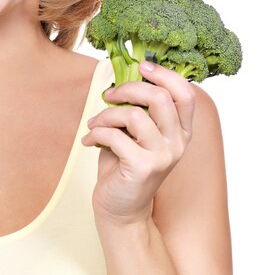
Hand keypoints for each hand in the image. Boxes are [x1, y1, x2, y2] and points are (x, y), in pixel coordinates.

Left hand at [81, 60, 195, 227]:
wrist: (120, 208)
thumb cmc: (124, 164)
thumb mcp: (134, 131)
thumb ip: (137, 107)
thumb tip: (124, 73)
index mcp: (181, 130)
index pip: (185, 93)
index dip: (164, 74)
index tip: (141, 66)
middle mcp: (178, 142)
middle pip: (160, 97)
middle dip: (128, 89)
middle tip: (109, 96)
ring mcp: (164, 156)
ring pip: (134, 115)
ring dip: (106, 114)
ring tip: (95, 124)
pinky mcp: (144, 168)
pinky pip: (116, 136)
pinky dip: (97, 132)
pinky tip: (89, 140)